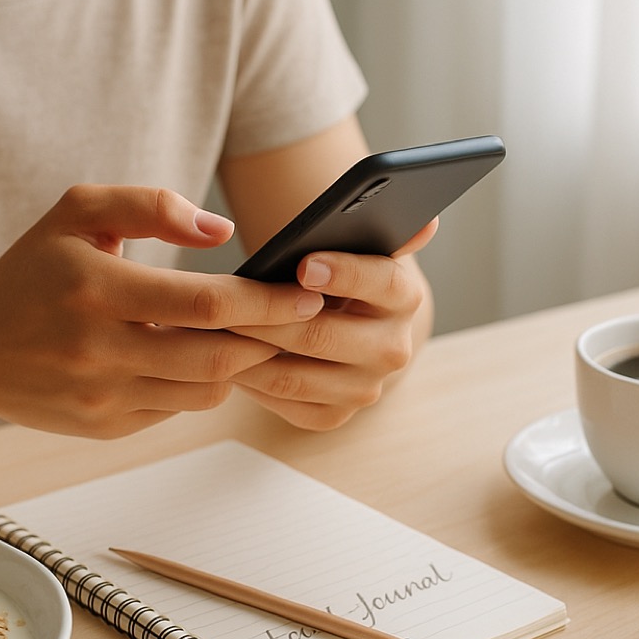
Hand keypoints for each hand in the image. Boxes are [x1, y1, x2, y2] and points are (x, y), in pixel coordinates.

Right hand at [0, 184, 326, 437]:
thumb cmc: (31, 271)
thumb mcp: (77, 212)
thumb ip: (152, 205)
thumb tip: (221, 232)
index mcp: (96, 288)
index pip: (205, 304)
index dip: (265, 302)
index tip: (304, 294)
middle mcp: (98, 350)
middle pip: (216, 358)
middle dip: (270, 340)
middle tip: (300, 321)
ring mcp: (101, 397)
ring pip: (204, 392)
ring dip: (238, 366)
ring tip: (254, 336)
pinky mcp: (105, 427)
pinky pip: (176, 410)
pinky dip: (198, 385)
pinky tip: (200, 359)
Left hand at [226, 222, 435, 429]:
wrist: (341, 321)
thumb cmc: (337, 271)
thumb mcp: (356, 245)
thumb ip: (383, 230)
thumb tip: (428, 223)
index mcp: (404, 298)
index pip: (383, 283)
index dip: (344, 273)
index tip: (304, 264)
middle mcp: (393, 350)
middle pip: (323, 335)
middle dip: (269, 316)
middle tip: (223, 303)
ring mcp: (365, 389)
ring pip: (294, 374)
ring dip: (247, 351)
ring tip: (210, 330)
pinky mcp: (334, 415)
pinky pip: (283, 401)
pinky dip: (249, 381)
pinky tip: (221, 358)